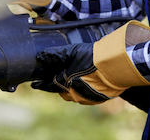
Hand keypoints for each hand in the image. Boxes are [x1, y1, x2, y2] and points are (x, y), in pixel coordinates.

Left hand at [32, 21, 149, 104]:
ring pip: (72, 95)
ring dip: (70, 89)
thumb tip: (41, 56)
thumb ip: (56, 54)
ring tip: (72, 80)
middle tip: (56, 79)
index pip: (48, 85)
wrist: (114, 66)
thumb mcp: (72, 51)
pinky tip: (85, 84)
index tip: (35, 84)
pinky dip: (82, 91)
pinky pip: (84, 97)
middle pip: (60, 91)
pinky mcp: (96, 99)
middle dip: (57, 86)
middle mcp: (73, 93)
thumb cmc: (93, 57)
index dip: (41, 84)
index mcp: (65, 82)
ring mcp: (85, 97)